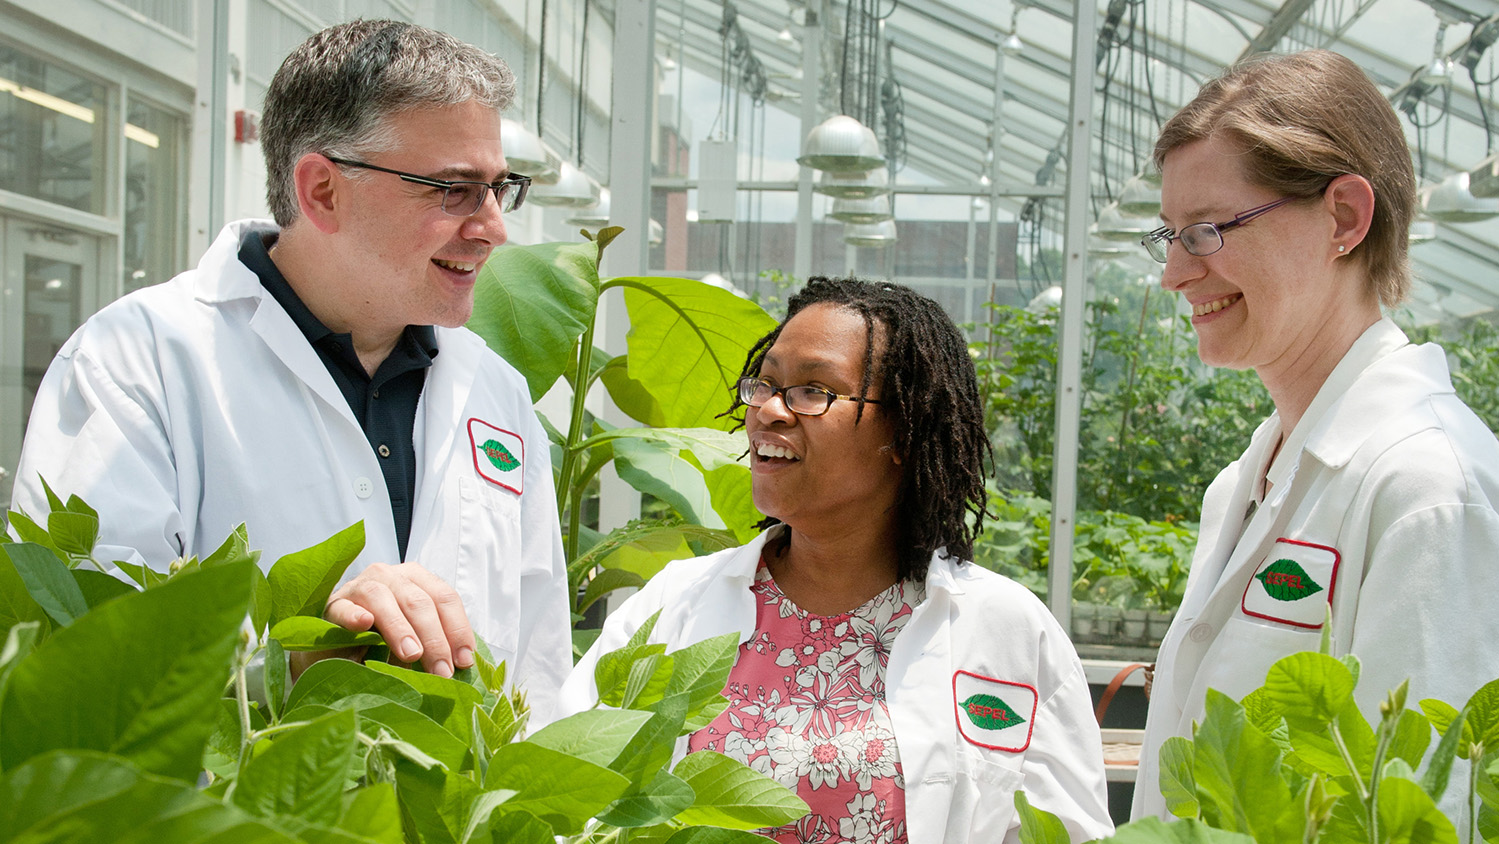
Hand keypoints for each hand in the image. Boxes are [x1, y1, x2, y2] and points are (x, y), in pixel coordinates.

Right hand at [311, 562, 476, 677]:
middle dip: (434, 639)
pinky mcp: (333, 605)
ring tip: (412, 654)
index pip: (444, 598)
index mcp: (417, 580)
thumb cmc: (380, 642)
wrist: (334, 648)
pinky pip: (345, 607)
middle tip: (442, 671)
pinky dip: (355, 615)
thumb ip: (435, 646)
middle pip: (419, 601)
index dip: (457, 629)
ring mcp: (360, 586)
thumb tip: (461, 666)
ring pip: (384, 599)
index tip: (464, 660)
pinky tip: (363, 624)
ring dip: (400, 629)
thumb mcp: (414, 642)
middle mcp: (391, 576)